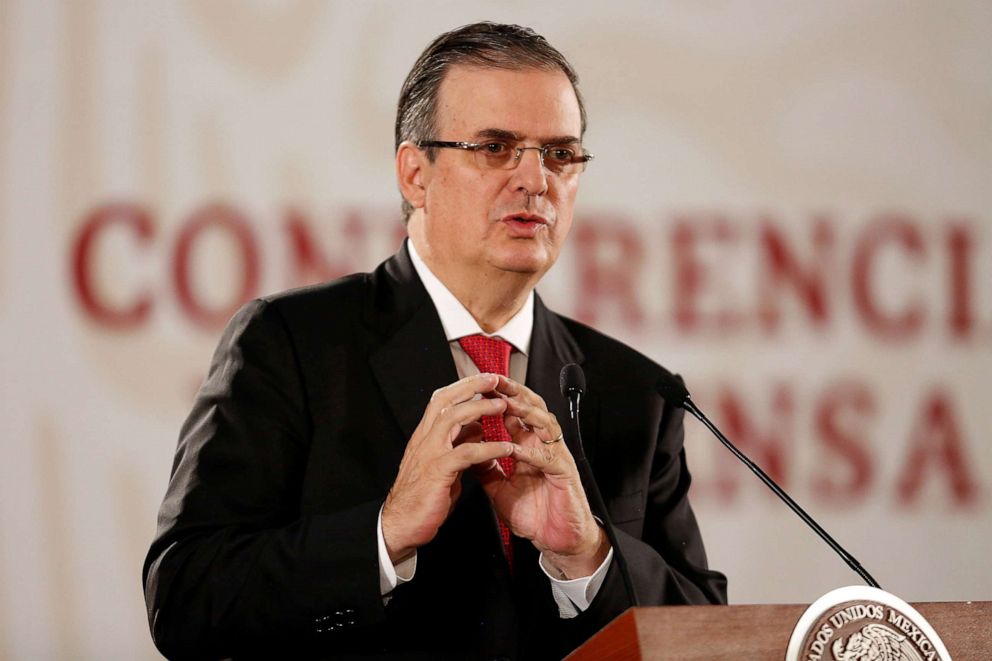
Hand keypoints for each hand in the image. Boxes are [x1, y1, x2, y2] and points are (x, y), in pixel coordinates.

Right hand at [382, 373, 513, 563]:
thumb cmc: (422, 497)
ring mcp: (430, 453)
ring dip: (481, 409)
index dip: (463, 387)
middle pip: (446, 401)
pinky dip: (489, 447)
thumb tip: (477, 430)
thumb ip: (458, 445)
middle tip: (495, 379)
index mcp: (425, 436)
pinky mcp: (438, 471)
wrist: (400, 525)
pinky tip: (506, 447)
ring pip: (454, 419)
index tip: (484, 379)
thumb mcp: (443, 465)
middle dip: (472, 386)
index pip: (441, 400)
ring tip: (502, 406)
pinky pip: (467, 453)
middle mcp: (425, 439)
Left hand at [477, 376, 609, 578]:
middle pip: (532, 408)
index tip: (478, 387)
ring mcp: (555, 456)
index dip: (498, 397)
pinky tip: (516, 448)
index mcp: (528, 446)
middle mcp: (542, 446)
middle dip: (514, 393)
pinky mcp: (564, 473)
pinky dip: (532, 451)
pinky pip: (548, 456)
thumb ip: (486, 468)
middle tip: (495, 381)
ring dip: (526, 412)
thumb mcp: (500, 488)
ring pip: (545, 423)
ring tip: (508, 404)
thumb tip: (467, 450)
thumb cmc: (534, 514)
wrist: (555, 540)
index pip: (514, 412)